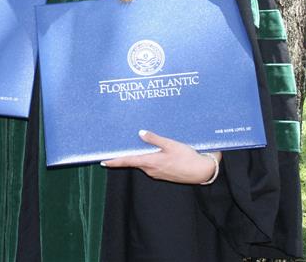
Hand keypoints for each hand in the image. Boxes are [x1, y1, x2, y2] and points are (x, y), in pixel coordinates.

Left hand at [100, 130, 220, 183]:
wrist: (202, 172)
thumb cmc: (187, 158)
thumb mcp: (171, 144)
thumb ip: (155, 139)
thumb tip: (140, 133)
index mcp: (150, 162)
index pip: (127, 161)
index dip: (115, 161)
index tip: (103, 161)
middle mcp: (151, 169)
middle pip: (134, 161)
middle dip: (125, 154)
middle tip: (116, 146)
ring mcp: (157, 172)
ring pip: (143, 162)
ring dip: (138, 155)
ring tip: (133, 143)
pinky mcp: (163, 172)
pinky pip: (151, 164)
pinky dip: (147, 157)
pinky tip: (151, 149)